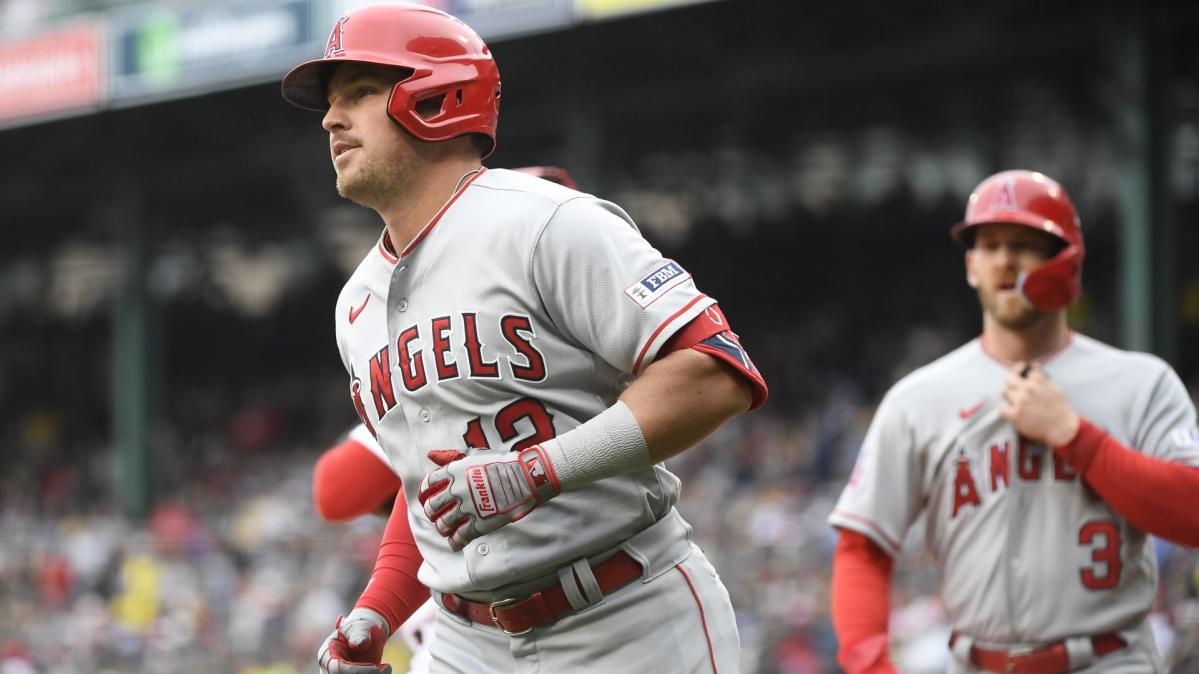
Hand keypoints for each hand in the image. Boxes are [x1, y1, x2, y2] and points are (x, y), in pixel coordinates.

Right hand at [317, 607, 391, 673]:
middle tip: (386, 669)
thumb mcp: (358, 626)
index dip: (357, 670)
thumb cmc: (359, 627)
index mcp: (326, 655)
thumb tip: (360, 644)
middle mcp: (332, 669)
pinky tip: (385, 669)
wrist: (366, 633)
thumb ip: (358, 634)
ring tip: (387, 668)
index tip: (375, 668)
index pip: (337, 669)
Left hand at [418, 446, 560, 550]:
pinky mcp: (479, 523)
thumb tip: (430, 455)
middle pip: (432, 507)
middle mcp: (456, 490)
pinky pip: (459, 537)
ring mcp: (467, 508)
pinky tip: (456, 542)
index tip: (427, 498)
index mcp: (454, 472)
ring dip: (442, 528)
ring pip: (443, 524)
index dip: (425, 493)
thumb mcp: (473, 456)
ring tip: (446, 529)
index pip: (428, 485)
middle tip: (436, 515)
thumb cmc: (502, 463)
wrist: (525, 477)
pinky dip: (455, 542)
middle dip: (432, 513)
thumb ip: (450, 457)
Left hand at [999, 363, 1079, 446]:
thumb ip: (1042, 377)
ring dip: (1009, 395)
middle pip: (1009, 378)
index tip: (1020, 372)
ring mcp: (1020, 402)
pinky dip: (1005, 409)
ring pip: (1004, 392)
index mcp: (1037, 381)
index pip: (1022, 369)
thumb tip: (1034, 366)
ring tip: (1016, 400)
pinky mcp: (1015, 415)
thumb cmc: (1059, 408)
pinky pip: (1001, 408)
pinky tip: (1012, 411)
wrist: (1061, 428)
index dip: (1020, 370)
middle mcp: (1027, 390)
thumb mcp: (1054, 388)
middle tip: (1014, 386)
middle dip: (1011, 381)